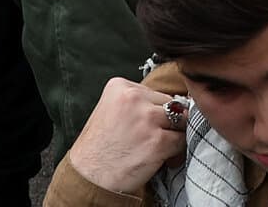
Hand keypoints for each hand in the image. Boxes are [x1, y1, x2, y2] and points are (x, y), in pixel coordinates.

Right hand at [64, 77, 187, 194]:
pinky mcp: (157, 141)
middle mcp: (133, 98)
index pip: (155, 91)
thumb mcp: (110, 110)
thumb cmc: (98, 149)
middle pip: (170, 103)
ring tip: (156, 146)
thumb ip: (136, 101)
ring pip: (180, 119)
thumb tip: (172, 101)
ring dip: (173, 134)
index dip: (154, 111)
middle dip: (166, 121)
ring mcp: (146, 119)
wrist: (87, 180)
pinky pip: (181, 140)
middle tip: (150, 137)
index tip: (145, 125)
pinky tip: (162, 157)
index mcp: (120, 86)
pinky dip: (176, 150)